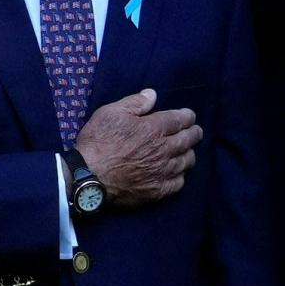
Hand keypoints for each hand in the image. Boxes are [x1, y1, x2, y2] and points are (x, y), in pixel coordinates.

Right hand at [73, 88, 199, 208]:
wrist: (88, 177)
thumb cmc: (98, 142)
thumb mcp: (110, 113)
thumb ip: (135, 102)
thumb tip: (152, 94)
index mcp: (154, 129)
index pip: (180, 120)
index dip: (188, 116)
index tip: (190, 116)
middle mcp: (164, 150)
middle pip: (188, 140)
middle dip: (194, 133)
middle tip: (196, 132)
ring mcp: (162, 172)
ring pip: (187, 161)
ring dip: (189, 154)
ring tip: (188, 151)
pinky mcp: (157, 191)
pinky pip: (178, 183)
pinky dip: (181, 176)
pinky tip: (177, 173)